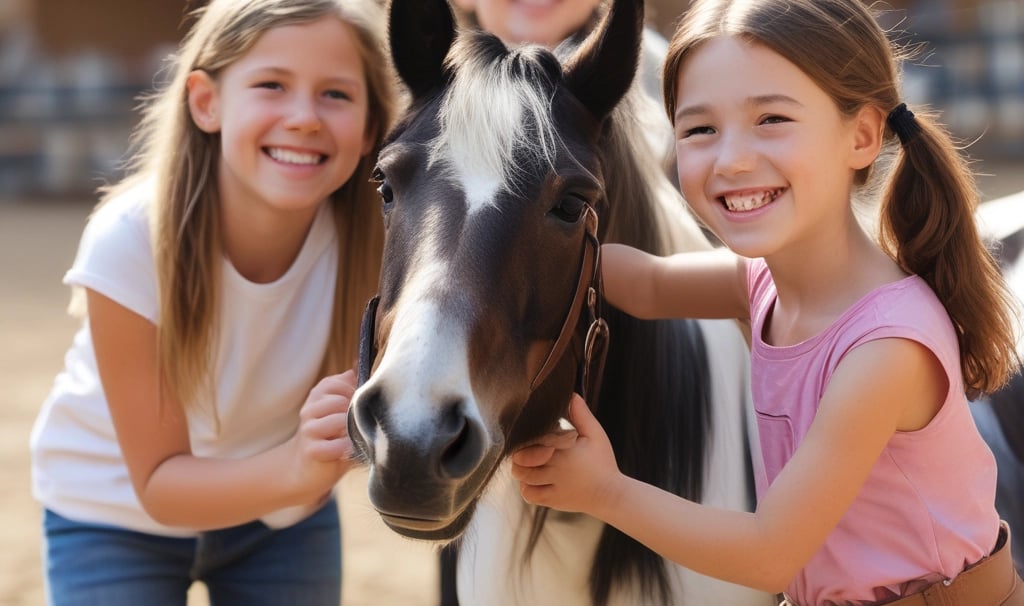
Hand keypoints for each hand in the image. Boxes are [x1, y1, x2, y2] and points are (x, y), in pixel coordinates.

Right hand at [288, 369, 357, 502]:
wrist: (305, 470)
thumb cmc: (329, 438)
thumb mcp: (338, 411)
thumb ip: (346, 390)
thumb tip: (355, 366)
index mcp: (317, 397)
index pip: (337, 382)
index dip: (352, 393)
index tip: (355, 406)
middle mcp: (309, 411)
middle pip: (340, 401)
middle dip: (353, 414)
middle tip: (355, 427)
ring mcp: (309, 431)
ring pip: (339, 421)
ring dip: (351, 432)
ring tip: (351, 439)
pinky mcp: (311, 451)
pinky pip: (336, 446)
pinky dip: (346, 449)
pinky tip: (346, 452)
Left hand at [511, 393, 621, 514]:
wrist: (611, 494)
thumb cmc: (603, 462)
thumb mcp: (596, 435)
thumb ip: (581, 415)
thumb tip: (571, 395)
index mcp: (564, 450)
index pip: (533, 440)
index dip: (527, 437)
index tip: (532, 435)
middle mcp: (556, 469)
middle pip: (522, 460)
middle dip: (520, 454)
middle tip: (527, 450)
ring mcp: (553, 486)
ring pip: (522, 477)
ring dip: (522, 469)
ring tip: (530, 464)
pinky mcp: (552, 500)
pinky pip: (529, 495)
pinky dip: (526, 487)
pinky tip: (534, 480)